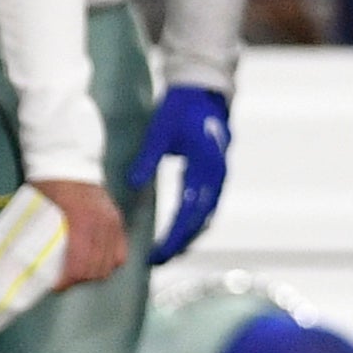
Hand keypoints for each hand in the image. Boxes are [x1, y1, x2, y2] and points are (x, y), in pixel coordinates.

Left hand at [27, 177, 127, 288]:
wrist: (68, 161)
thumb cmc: (49, 184)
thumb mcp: (41, 210)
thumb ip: (45, 237)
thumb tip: (37, 264)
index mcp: (80, 222)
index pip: (79, 264)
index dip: (68, 280)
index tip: (55, 286)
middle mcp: (101, 225)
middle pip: (96, 268)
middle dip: (79, 280)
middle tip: (64, 281)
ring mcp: (113, 224)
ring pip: (110, 264)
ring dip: (94, 274)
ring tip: (79, 274)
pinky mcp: (118, 222)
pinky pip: (120, 253)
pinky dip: (109, 263)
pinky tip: (96, 264)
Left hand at [130, 86, 230, 264]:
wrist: (206, 91)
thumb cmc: (182, 108)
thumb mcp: (161, 131)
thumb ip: (148, 158)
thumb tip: (132, 184)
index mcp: (205, 169)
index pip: (189, 213)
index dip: (173, 237)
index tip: (156, 253)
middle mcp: (217, 178)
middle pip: (201, 222)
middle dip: (180, 244)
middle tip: (158, 261)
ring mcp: (219, 178)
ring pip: (206, 218)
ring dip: (188, 237)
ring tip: (167, 252)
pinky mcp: (215, 177)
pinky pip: (206, 208)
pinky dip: (193, 224)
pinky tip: (179, 231)